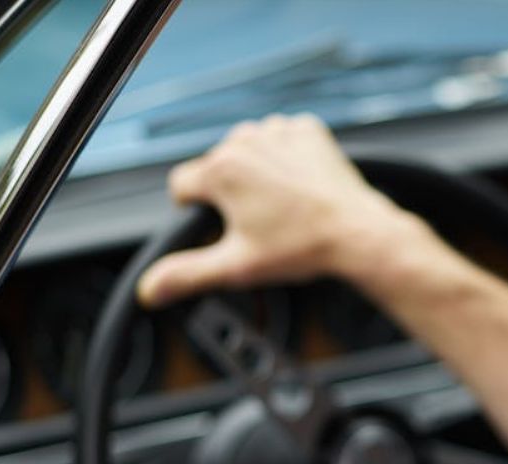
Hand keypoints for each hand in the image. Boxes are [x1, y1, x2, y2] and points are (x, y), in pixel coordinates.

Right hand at [137, 114, 409, 306]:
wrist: (358, 233)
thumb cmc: (302, 247)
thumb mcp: (237, 267)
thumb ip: (187, 275)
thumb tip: (149, 288)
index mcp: (222, 170)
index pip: (182, 187)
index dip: (198, 213)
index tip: (223, 228)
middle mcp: (246, 140)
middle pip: (217, 169)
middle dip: (230, 195)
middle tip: (261, 225)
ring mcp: (278, 131)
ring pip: (248, 153)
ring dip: (257, 176)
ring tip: (283, 208)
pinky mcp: (307, 131)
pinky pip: (281, 143)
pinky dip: (285, 161)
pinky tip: (300, 188)